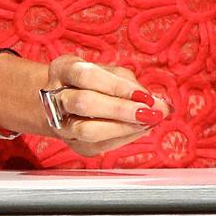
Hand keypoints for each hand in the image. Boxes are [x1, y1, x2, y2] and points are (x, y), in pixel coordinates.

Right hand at [39, 54, 170, 157]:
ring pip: (86, 130)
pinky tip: (139, 131)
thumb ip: (132, 85)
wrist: (62, 102)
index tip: (145, 95)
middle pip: (84, 103)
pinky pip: (96, 145)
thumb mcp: (108, 72)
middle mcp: (54, 97)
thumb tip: (161, 105)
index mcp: (63, 69)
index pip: (87, 76)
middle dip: (121, 110)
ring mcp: (58, 123)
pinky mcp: (70, 143)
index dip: (117, 87)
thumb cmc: (92, 82)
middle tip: (150, 113)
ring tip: (148, 123)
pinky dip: (122, 138)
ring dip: (123, 128)